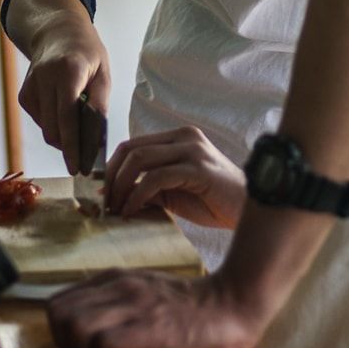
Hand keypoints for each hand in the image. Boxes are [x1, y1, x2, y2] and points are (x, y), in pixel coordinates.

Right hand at [18, 15, 109, 172]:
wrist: (58, 32)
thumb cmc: (87, 53)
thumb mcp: (103, 72)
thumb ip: (99, 103)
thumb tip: (95, 138)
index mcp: (68, 70)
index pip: (67, 116)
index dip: (72, 145)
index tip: (77, 167)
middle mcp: (44, 78)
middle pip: (53, 128)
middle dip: (69, 147)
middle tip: (85, 156)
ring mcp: (30, 86)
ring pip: (45, 128)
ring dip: (62, 136)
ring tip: (78, 124)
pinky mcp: (24, 95)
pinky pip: (39, 121)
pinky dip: (53, 124)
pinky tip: (63, 111)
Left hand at [48, 268, 262, 347]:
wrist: (228, 304)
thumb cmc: (184, 304)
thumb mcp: (142, 288)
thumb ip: (112, 296)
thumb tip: (77, 318)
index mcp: (114, 277)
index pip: (56, 302)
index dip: (59, 328)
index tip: (78, 343)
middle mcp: (118, 287)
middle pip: (58, 316)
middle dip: (64, 342)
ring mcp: (134, 306)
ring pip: (75, 328)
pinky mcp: (150, 329)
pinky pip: (104, 345)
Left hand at [105, 126, 245, 226]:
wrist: (247, 209)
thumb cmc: (212, 201)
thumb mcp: (173, 192)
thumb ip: (148, 188)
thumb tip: (111, 196)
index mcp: (177, 138)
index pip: (132, 145)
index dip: (111, 170)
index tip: (101, 195)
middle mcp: (183, 136)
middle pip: (131, 149)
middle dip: (111, 177)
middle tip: (104, 204)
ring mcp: (191, 149)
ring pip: (140, 159)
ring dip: (121, 186)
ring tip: (116, 209)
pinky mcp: (197, 167)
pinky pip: (156, 177)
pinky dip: (137, 195)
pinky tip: (132, 211)